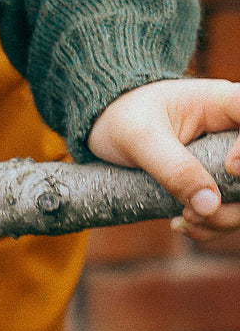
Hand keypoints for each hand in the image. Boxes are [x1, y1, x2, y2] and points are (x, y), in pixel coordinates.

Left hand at [88, 78, 239, 242]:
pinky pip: (232, 212)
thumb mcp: (139, 138)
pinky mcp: (220, 184)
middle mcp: (236, 132)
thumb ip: (173, 168)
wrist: (105, 124)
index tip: (230, 167)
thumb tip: (209, 206)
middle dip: (237, 201)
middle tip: (199, 211)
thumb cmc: (122, 115)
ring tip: (184, 218)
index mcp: (222, 103)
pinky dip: (212, 227)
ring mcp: (233, 160)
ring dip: (224, 219)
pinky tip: (182, 224)